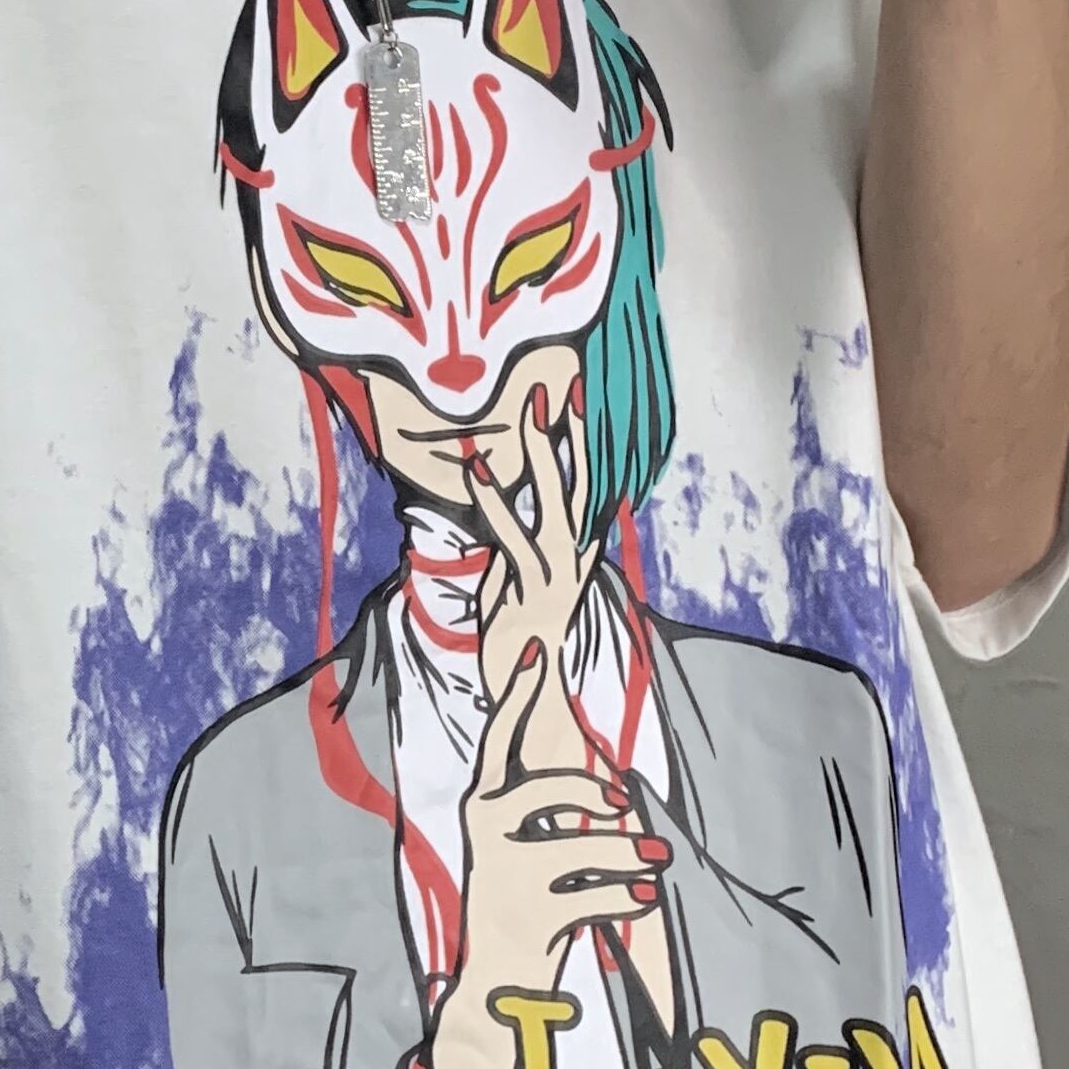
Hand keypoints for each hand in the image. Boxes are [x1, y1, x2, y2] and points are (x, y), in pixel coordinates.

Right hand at [428, 637, 667, 1068]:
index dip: (515, 696)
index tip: (533, 650)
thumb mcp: (523, 850)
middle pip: (556, 787)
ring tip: (653, 862)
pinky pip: (600, 891)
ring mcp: (506, 873)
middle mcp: (486, 832)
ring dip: (630, 854)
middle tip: (625, 810)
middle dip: (599, 796)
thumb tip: (614, 788)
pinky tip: (641, 899)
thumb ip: (550, 814)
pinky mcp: (530, 913)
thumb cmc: (522, 908)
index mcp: (481, 807)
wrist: (496, 988)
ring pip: (587, 845)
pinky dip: (629, 896)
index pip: (497, 741)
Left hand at [463, 377, 601, 772]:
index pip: (588, 483)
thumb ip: (533, 542)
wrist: (531, 686)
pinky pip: (513, 534)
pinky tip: (479, 467)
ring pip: (554, 500)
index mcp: (578, 548)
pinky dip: (497, 499)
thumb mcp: (529, 577)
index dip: (583, 441)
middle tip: (560, 382)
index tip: (577, 396)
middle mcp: (575, 554)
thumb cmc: (522, 630)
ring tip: (530, 408)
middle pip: (579, 480)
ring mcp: (556, 570)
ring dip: (541, 452)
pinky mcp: (528, 587)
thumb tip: (534, 510)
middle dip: (570, 432)